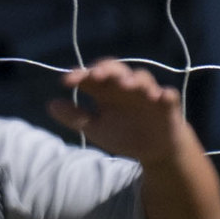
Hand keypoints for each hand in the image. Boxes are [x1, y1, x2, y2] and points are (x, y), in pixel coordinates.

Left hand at [50, 59, 189, 162]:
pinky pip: (169, 95)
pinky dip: (165, 94)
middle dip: (106, 69)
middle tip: (96, 75)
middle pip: (116, 69)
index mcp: (106, 91)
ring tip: (126, 85)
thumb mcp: (94, 128)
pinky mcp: (167, 105)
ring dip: (134, 79)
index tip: (65, 82)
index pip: (91, 76)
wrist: (153, 149)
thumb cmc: (123, 133)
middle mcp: (125, 88)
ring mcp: (147, 94)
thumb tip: (50, 104)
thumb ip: (75, 117)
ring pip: (142, 78)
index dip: (79, 75)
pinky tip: (161, 96)